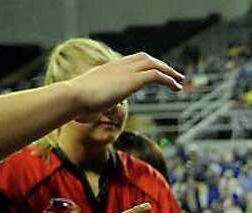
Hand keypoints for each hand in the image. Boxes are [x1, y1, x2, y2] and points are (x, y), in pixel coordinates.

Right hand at [67, 52, 183, 115]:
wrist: (72, 97)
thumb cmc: (73, 104)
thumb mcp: (83, 103)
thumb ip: (88, 106)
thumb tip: (83, 116)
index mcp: (106, 69)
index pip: (129, 61)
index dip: (144, 65)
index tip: (153, 72)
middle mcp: (117, 66)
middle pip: (144, 58)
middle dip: (160, 64)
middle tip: (173, 74)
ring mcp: (124, 72)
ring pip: (153, 64)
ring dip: (168, 71)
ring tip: (180, 81)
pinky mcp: (132, 80)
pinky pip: (156, 75)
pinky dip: (168, 80)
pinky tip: (176, 87)